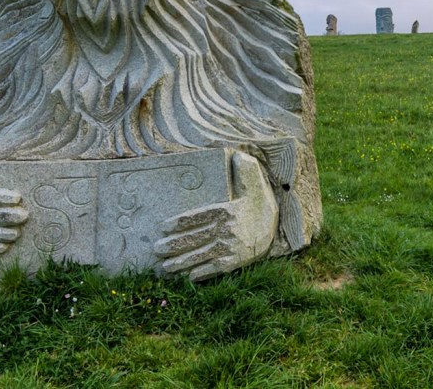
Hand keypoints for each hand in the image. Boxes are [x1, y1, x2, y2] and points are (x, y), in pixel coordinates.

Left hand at [153, 151, 277, 280]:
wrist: (275, 226)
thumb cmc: (256, 202)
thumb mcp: (252, 183)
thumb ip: (244, 169)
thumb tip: (238, 156)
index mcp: (227, 210)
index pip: (198, 216)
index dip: (179, 222)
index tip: (162, 227)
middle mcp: (228, 230)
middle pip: (195, 238)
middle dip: (173, 245)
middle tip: (157, 249)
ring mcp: (232, 247)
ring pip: (201, 255)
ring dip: (182, 262)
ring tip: (165, 266)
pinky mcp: (236, 261)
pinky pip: (215, 268)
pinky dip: (201, 273)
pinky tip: (188, 276)